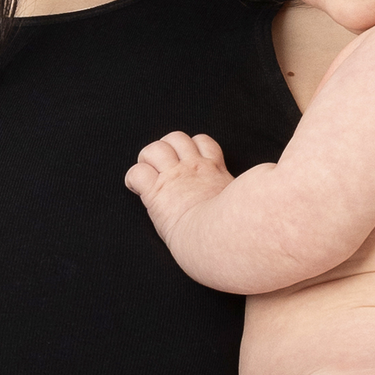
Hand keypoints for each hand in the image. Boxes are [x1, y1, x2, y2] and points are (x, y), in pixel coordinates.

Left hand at [124, 131, 232, 246]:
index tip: (186, 162)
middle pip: (176, 137)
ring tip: (149, 174)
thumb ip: (234, 195)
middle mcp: (193, 168)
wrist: (219, 237)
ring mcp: (174, 177)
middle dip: (166, 148)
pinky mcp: (157, 192)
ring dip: (148, 158)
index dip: (191, 148)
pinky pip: (137, 173)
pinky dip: (133, 179)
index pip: (203, 142)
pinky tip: (136, 188)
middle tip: (163, 167)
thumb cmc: (232, 229)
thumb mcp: (240, 203)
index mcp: (214, 170)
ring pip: (155, 148)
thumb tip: (240, 202)